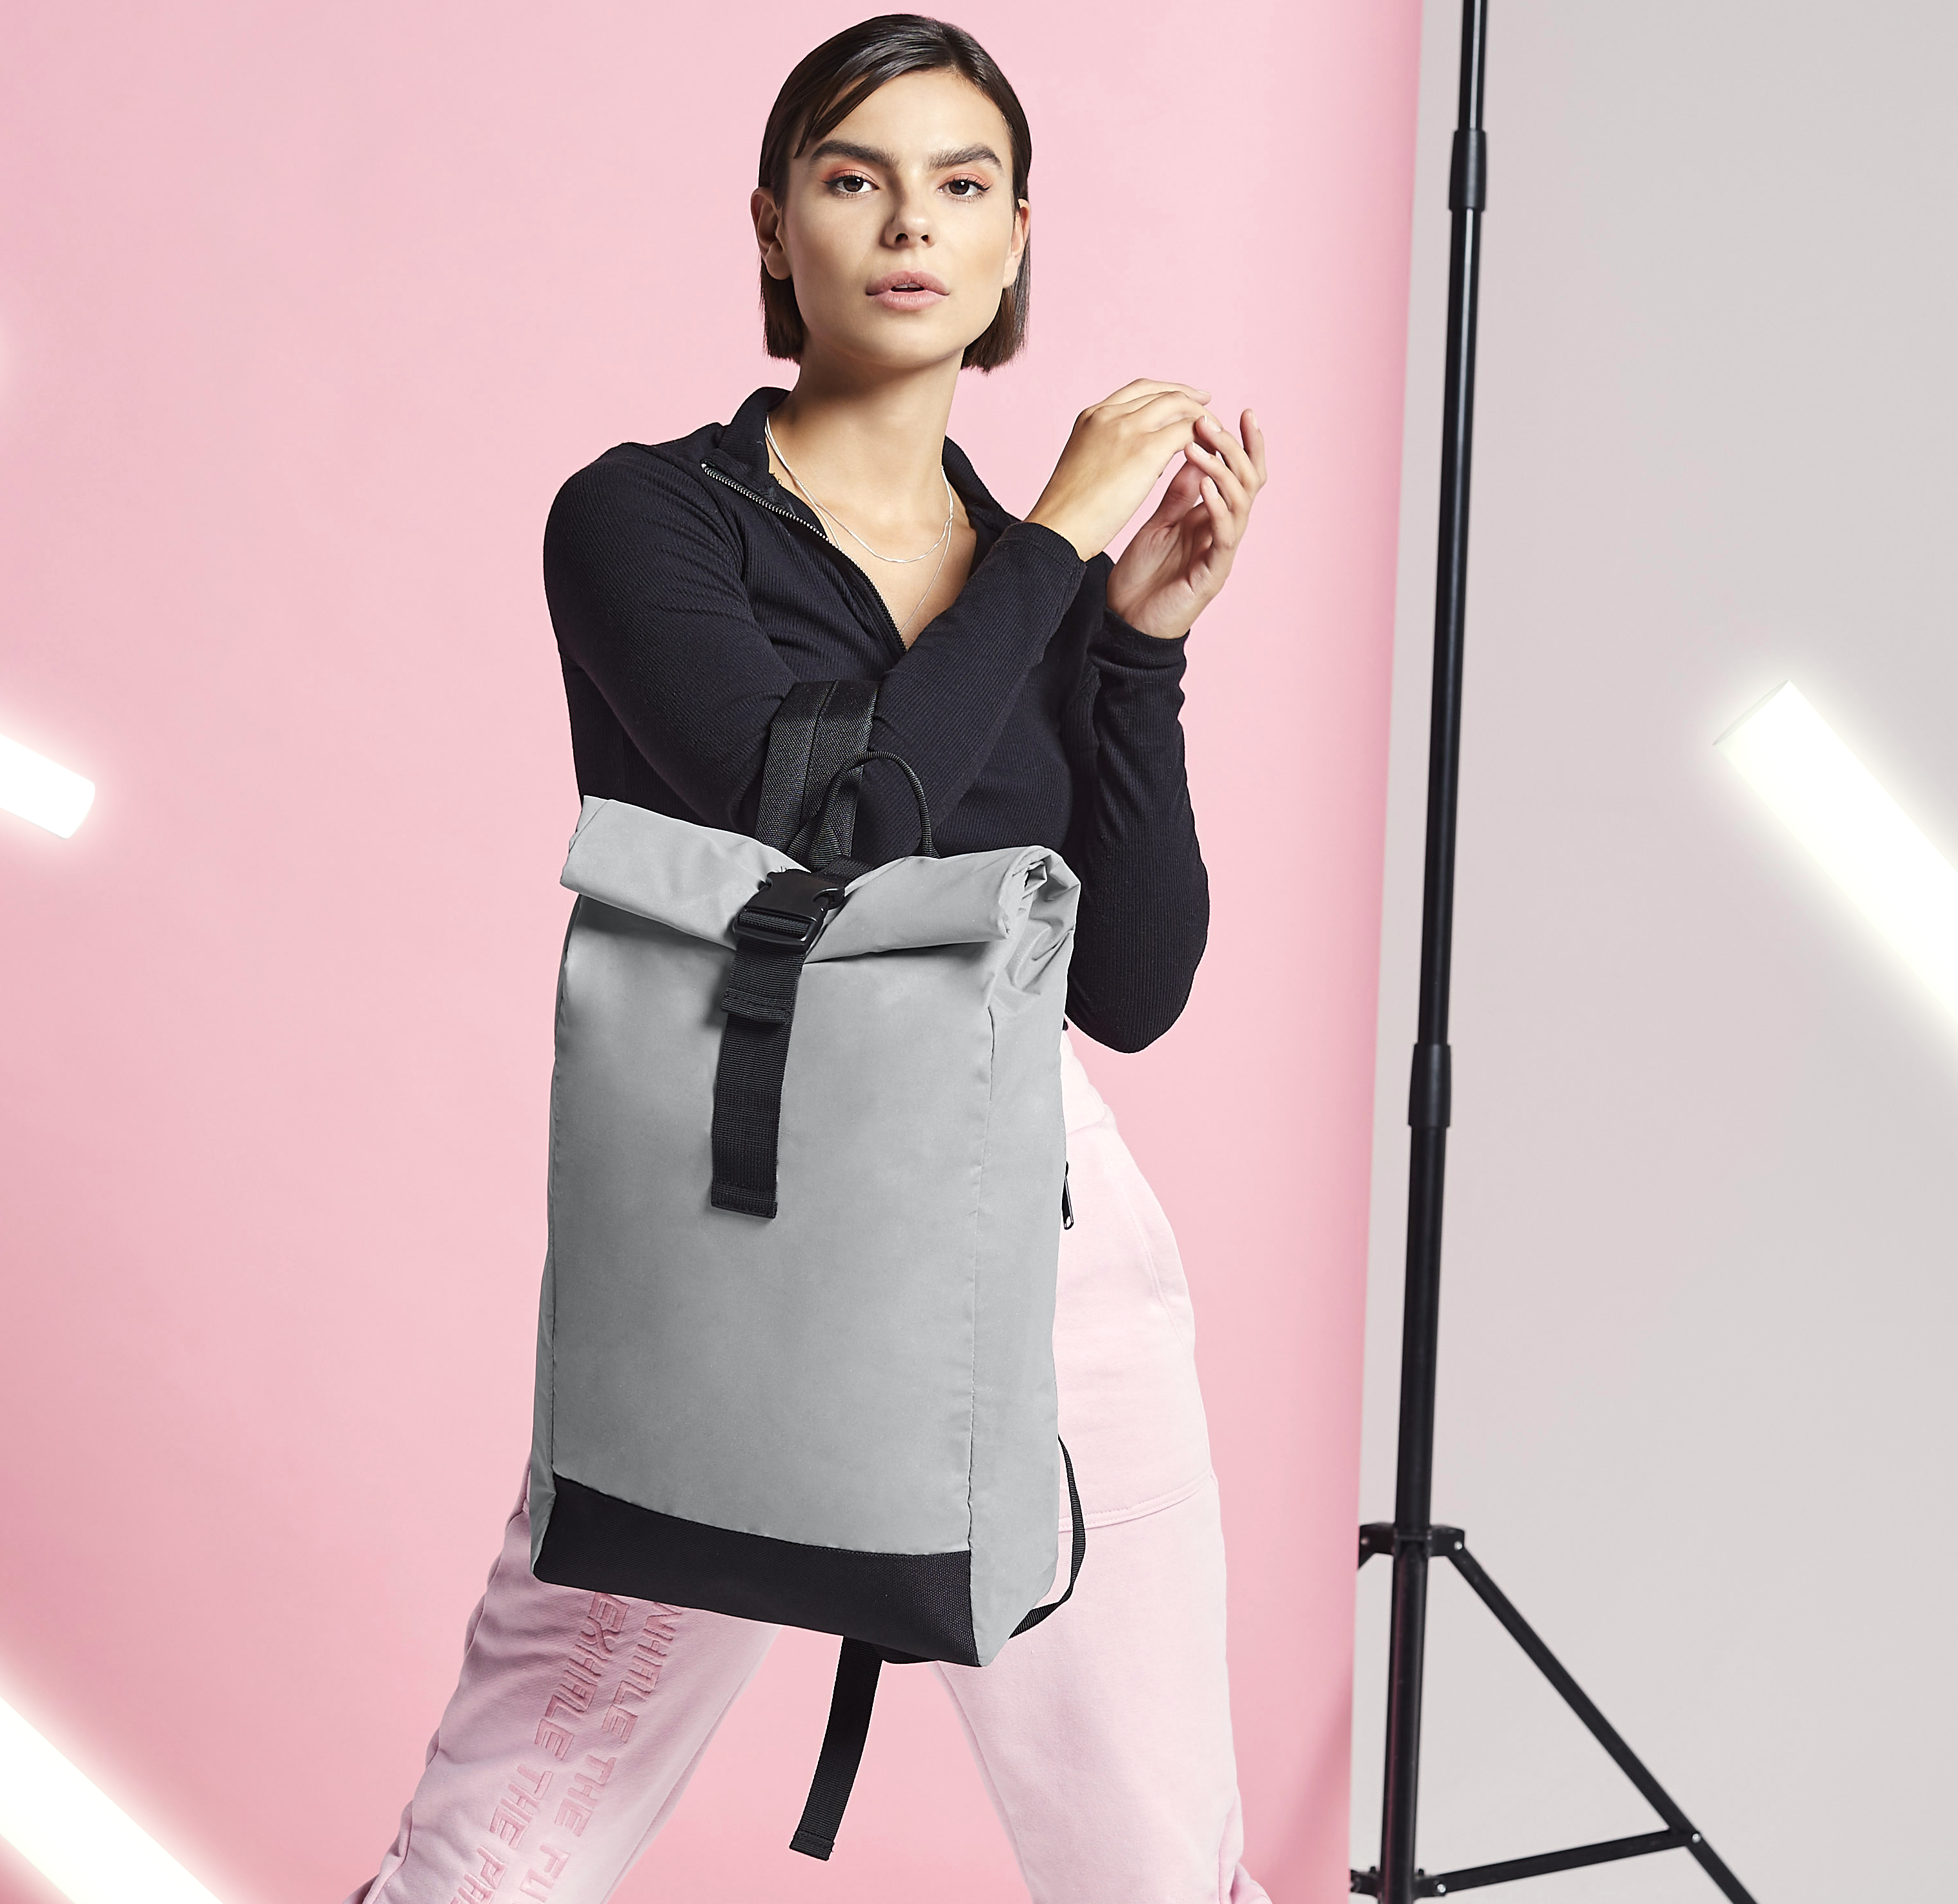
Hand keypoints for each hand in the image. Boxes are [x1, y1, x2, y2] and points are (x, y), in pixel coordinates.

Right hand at [1026, 380, 1214, 561]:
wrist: (1058, 528)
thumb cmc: (1067, 512)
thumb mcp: (1085, 467)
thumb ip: (1107, 452)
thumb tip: (1138, 459)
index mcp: (1092, 416)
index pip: (1138, 390)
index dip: (1167, 392)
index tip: (1186, 399)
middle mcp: (1110, 414)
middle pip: (1162, 393)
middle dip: (1190, 400)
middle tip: (1210, 413)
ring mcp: (1127, 428)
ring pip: (1179, 405)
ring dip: (1202, 419)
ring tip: (1216, 436)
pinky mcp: (1145, 448)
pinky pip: (1187, 431)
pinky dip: (1203, 439)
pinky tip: (1211, 453)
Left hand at [1103, 407, 1266, 638]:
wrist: (1126, 622)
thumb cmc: (1142, 575)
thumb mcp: (1159, 522)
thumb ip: (1179, 492)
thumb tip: (1194, 449)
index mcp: (1213, 516)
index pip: (1240, 473)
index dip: (1244, 444)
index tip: (1239, 411)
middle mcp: (1223, 531)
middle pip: (1249, 482)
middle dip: (1233, 448)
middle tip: (1210, 423)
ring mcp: (1221, 552)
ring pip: (1241, 503)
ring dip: (1223, 469)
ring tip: (1201, 445)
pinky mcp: (1212, 573)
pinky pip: (1225, 534)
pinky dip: (1218, 506)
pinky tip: (1206, 485)